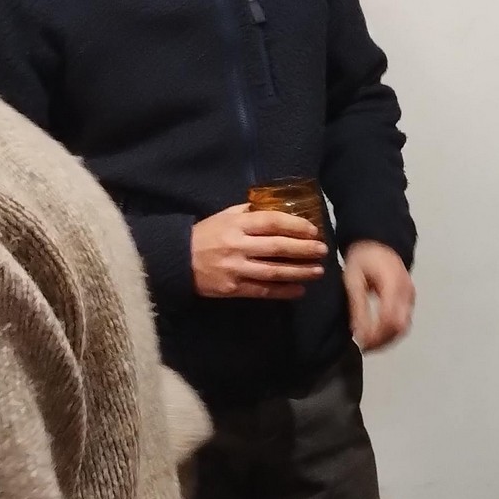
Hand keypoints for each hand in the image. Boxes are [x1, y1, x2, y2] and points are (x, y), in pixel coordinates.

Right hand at [191, 207, 327, 299]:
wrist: (176, 260)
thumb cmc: (204, 235)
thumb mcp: (224, 216)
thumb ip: (249, 212)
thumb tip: (278, 207)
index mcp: (236, 224)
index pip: (272, 222)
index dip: (296, 226)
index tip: (314, 230)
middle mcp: (237, 245)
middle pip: (277, 247)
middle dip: (304, 249)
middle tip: (322, 251)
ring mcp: (235, 268)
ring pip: (273, 271)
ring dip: (299, 272)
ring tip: (317, 271)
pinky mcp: (232, 288)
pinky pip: (262, 291)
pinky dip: (283, 291)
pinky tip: (299, 290)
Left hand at [344, 240, 415, 350]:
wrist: (378, 241)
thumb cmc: (363, 258)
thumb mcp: (353, 280)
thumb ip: (358, 307)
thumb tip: (358, 334)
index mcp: (393, 285)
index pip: (390, 319)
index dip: (377, 336)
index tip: (361, 343)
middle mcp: (407, 292)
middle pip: (400, 327)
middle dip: (383, 341)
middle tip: (364, 348)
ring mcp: (411, 296)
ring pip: (404, 327)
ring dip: (388, 339)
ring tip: (369, 345)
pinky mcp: (410, 298)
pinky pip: (404, 320)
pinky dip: (392, 332)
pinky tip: (378, 335)